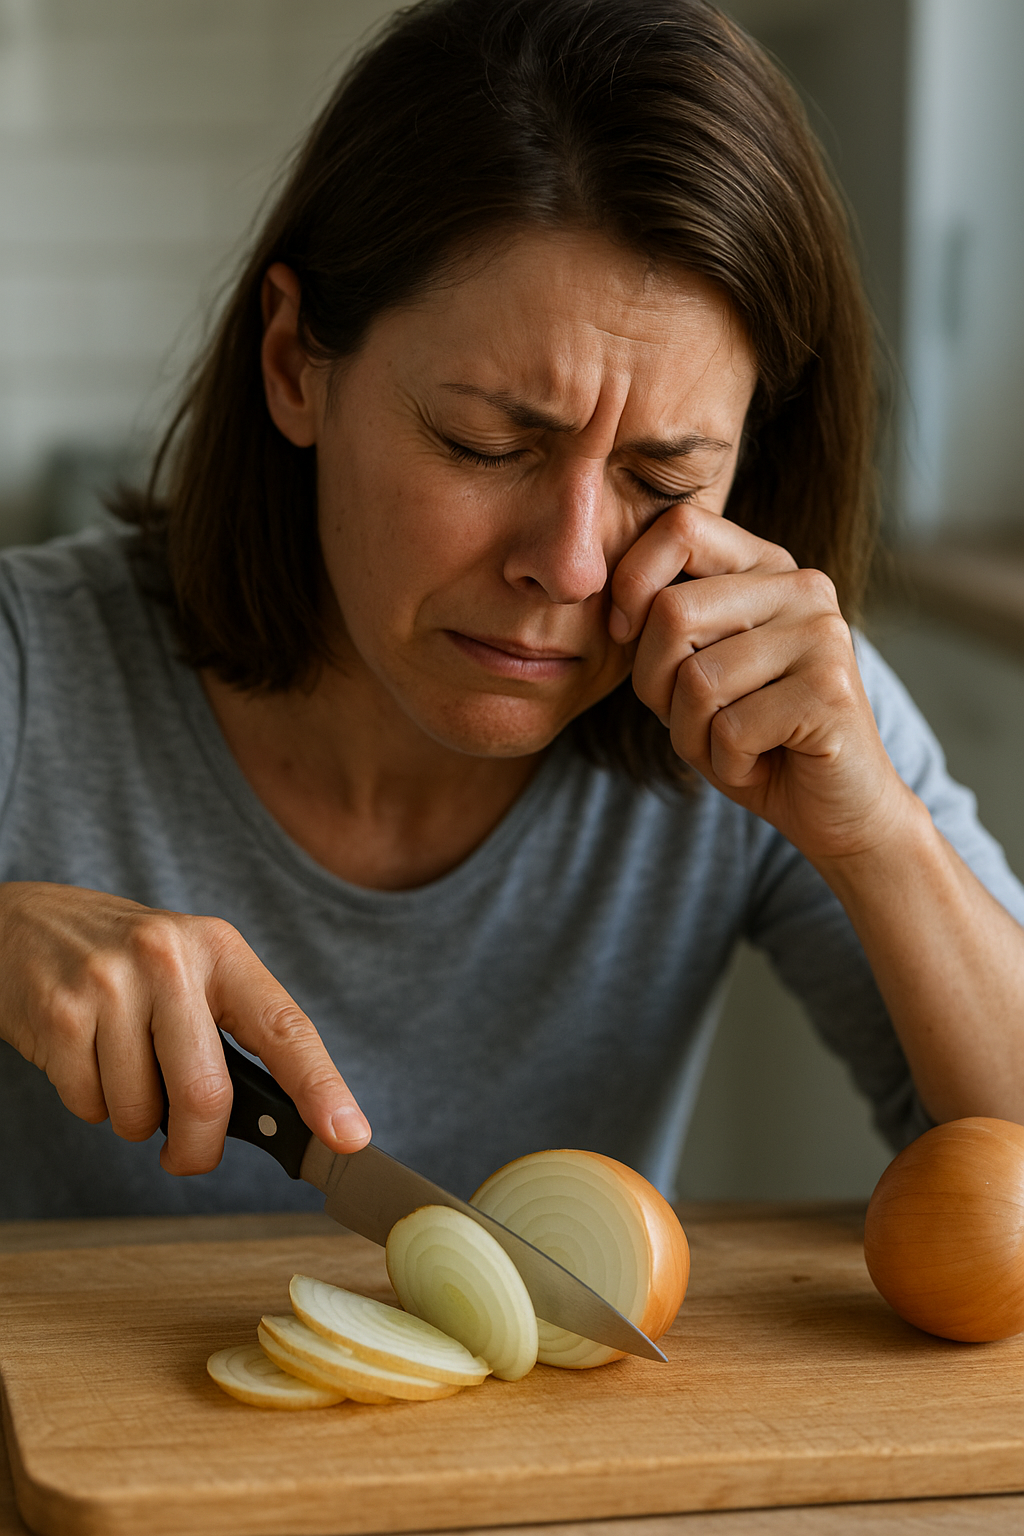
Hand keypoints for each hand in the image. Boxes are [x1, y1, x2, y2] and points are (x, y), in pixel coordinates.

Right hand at [0, 883, 370, 1174]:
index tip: (349, 1136)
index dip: (322, 1088)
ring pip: (141, 1113)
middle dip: (198, 1147)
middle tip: (188, 1154)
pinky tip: (88, 1060)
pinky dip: (93, 1106)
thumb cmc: (131, 964)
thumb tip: (288, 1121)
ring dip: (136, 1122)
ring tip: (125, 1072)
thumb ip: (235, 1032)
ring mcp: (110, 983)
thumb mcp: (194, 971)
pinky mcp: (60, 1013)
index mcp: (221, 950)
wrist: (30, 924)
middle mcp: (169, 958)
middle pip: (206, 1095)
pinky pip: (89, 1107)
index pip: (284, 1028)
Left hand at [609, 505, 916, 863]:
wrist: (838, 808)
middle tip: (693, 719)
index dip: (631, 581)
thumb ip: (664, 626)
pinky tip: (762, 764)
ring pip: (696, 680)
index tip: (624, 634)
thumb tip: (615, 607)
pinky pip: (730, 729)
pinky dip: (729, 763)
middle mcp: (802, 588)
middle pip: (672, 611)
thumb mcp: (696, 670)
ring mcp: (823, 635)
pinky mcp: (831, 692)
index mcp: (766, 568)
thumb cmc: (755, 738)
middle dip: (656, 684)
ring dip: (694, 735)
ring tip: (733, 744)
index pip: (680, 527)